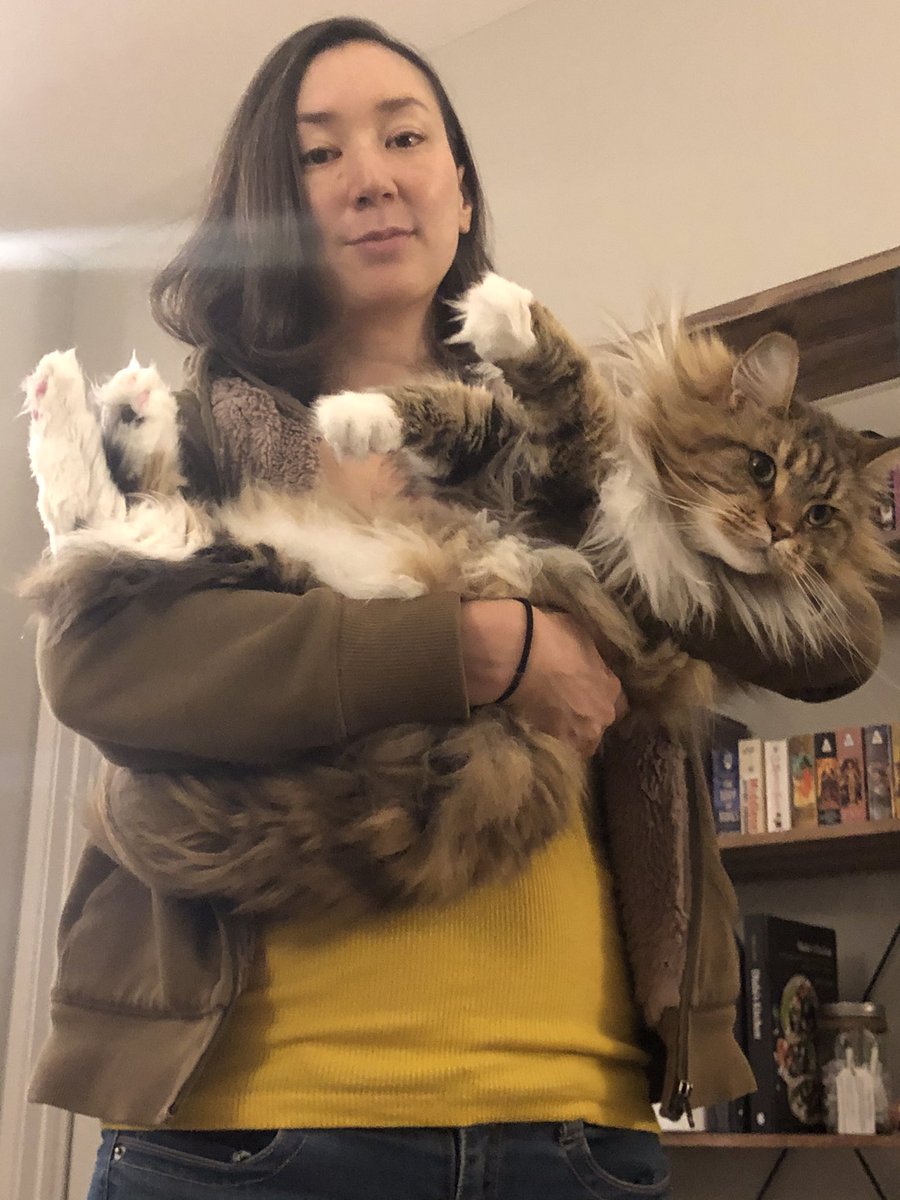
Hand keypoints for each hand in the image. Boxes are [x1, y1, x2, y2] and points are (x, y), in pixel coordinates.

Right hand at [460, 600, 626, 758]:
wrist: (521, 657)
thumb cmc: (552, 638)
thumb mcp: (584, 636)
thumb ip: (594, 656)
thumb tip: (592, 658)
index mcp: (612, 687)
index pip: (620, 702)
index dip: (602, 697)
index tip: (589, 693)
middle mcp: (603, 714)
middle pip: (601, 724)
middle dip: (589, 718)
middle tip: (569, 708)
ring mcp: (580, 733)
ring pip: (583, 744)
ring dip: (573, 735)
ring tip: (554, 726)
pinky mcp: (557, 744)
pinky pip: (561, 752)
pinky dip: (555, 745)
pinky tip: (542, 735)